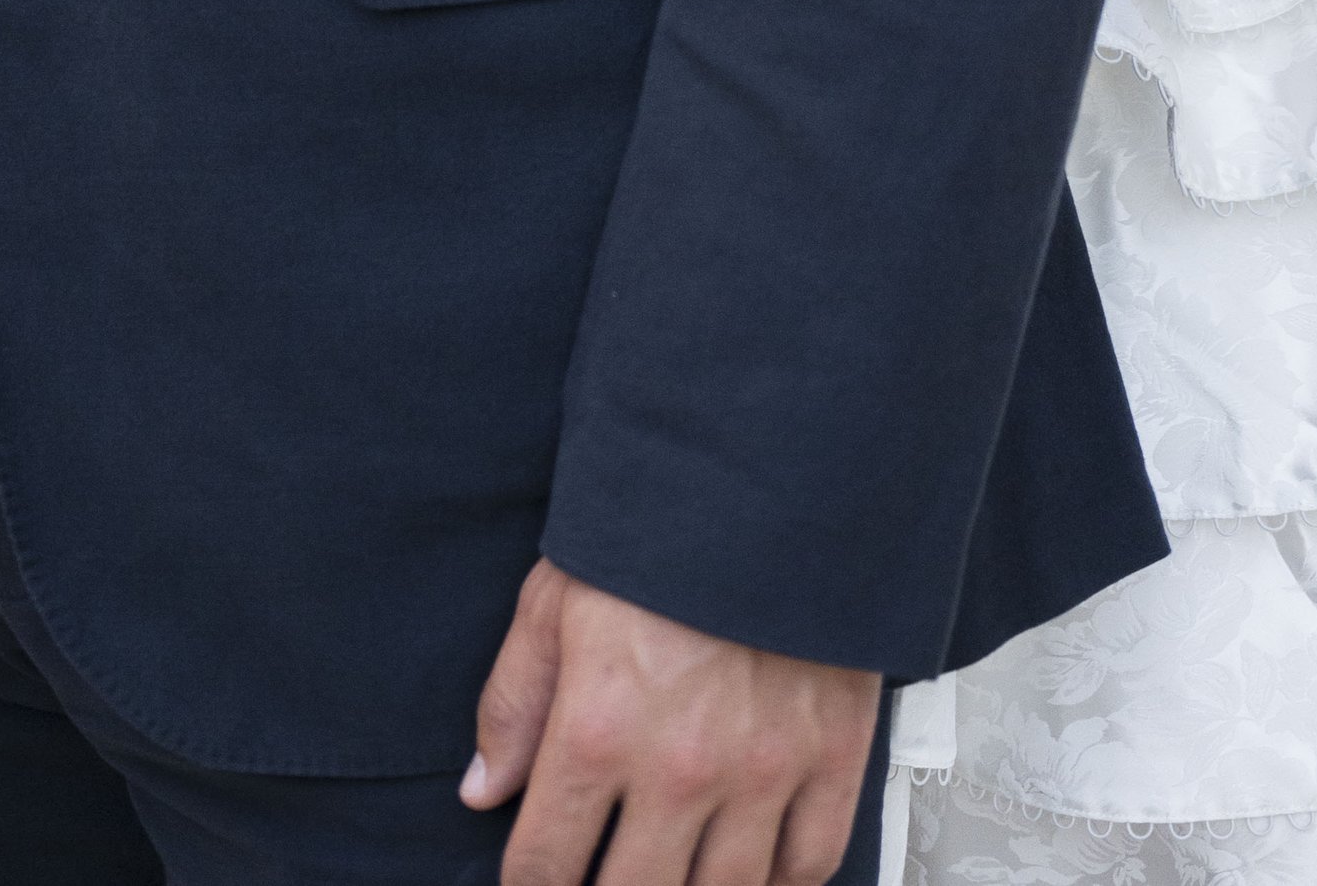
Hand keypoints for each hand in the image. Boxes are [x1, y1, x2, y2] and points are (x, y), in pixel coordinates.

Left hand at [463, 560, 879, 885]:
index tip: (535, 882)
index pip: (544, 864)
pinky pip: (809, 863)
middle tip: (603, 877)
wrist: (770, 471)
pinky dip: (780, 882)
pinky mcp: (832, 756)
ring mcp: (762, 770)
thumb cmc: (660, 527)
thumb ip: (514, 703)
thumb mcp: (555, 601)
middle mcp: (680, 765)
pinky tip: (752, 869)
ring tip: (672, 871)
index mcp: (600, 728)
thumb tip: (484, 787)